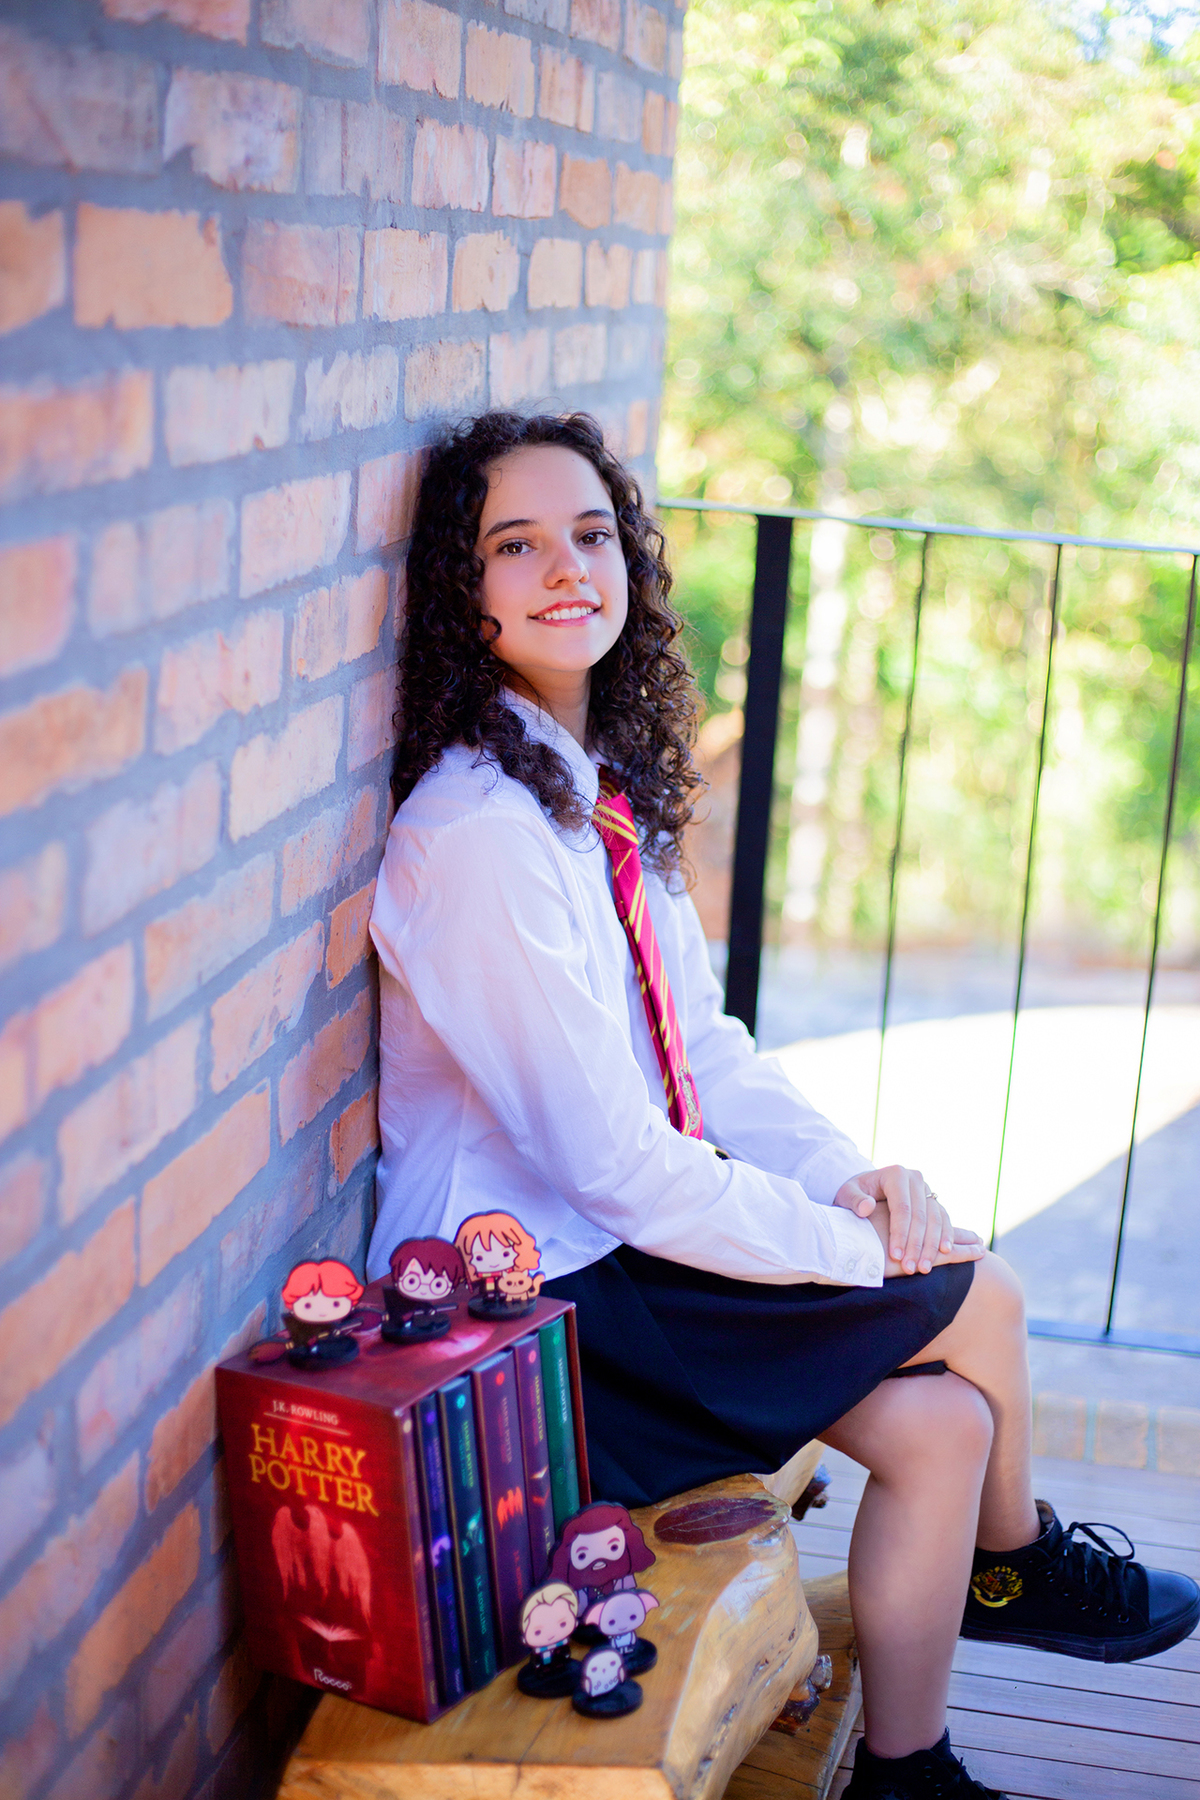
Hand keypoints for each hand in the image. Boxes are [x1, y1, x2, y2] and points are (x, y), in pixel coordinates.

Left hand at [833, 1165, 979, 1274]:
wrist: (865, 1189)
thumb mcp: (847, 1194)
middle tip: (910, 1269)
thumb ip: (854, 1200)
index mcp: (895, 1175)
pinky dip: (944, 1236)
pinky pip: (943, 1219)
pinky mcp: (933, 1201)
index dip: (900, 1233)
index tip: (895, 1257)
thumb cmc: (853, 1195)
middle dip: (916, 1245)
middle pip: (920, 1215)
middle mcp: (915, 1179)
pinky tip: (943, 1252)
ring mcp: (926, 1190)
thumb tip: (867, 1207)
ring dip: (932, 1245)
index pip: (902, 1208)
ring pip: (935, 1219)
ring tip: (924, 1268)